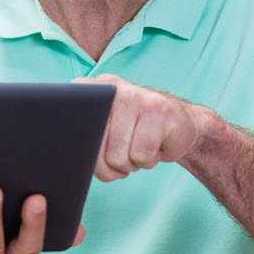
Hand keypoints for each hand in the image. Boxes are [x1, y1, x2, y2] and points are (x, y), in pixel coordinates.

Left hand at [80, 73, 203, 181]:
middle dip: (109, 165)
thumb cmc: (136, 134)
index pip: (72, 126)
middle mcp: (110, 87)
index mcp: (90, 90)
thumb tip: (72, 158)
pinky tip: (155, 146)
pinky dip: (148, 160)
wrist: (181, 126)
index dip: (82, 150)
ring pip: (119, 155)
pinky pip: (142, 155)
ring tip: (140, 148)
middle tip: (123, 156)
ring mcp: (135, 95)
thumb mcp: (106, 131)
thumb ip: (85, 138)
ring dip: (132, 163)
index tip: (91, 154)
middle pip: (96, 148)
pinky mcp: (159, 110)